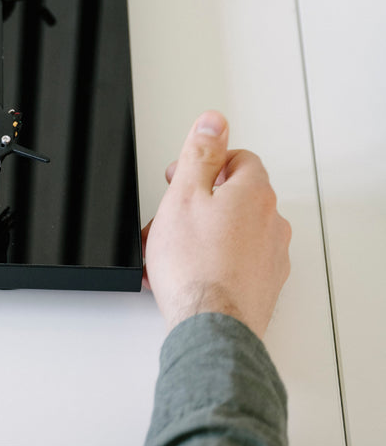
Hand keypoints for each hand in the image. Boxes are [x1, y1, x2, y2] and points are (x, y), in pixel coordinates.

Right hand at [142, 111, 290, 338]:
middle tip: (172, 214)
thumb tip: (214, 122)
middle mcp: (272, 221)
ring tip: (171, 249)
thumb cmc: (195, 265)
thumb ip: (200, 154)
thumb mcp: (184, 194)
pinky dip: (213, 258)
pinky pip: (237, 259)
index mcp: (254, 193)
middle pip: (236, 194)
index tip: (183, 176)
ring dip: (204, 231)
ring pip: (234, 229)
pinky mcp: (264, 283)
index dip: (207, 163)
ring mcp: (271, 255)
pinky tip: (187, 270)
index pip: (240, 159)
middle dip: (201, 200)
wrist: (210, 323)